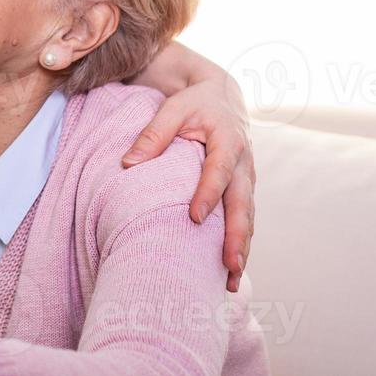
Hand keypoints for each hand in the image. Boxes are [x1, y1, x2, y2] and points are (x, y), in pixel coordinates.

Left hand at [123, 66, 254, 292]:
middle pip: (243, 203)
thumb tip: (128, 164)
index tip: (195, 217)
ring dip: (242, 247)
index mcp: (228, 140)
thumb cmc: (193, 104)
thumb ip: (153, 134)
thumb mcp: (172, 109)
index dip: (209, 193)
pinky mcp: (244, 189)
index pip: (219, 170)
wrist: (222, 98)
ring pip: (248, 217)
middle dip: (237, 235)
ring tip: (231, 278)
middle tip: (229, 264)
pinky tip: (231, 270)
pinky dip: (241, 243)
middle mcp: (244, 162)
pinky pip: (245, 218)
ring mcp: (248, 178)